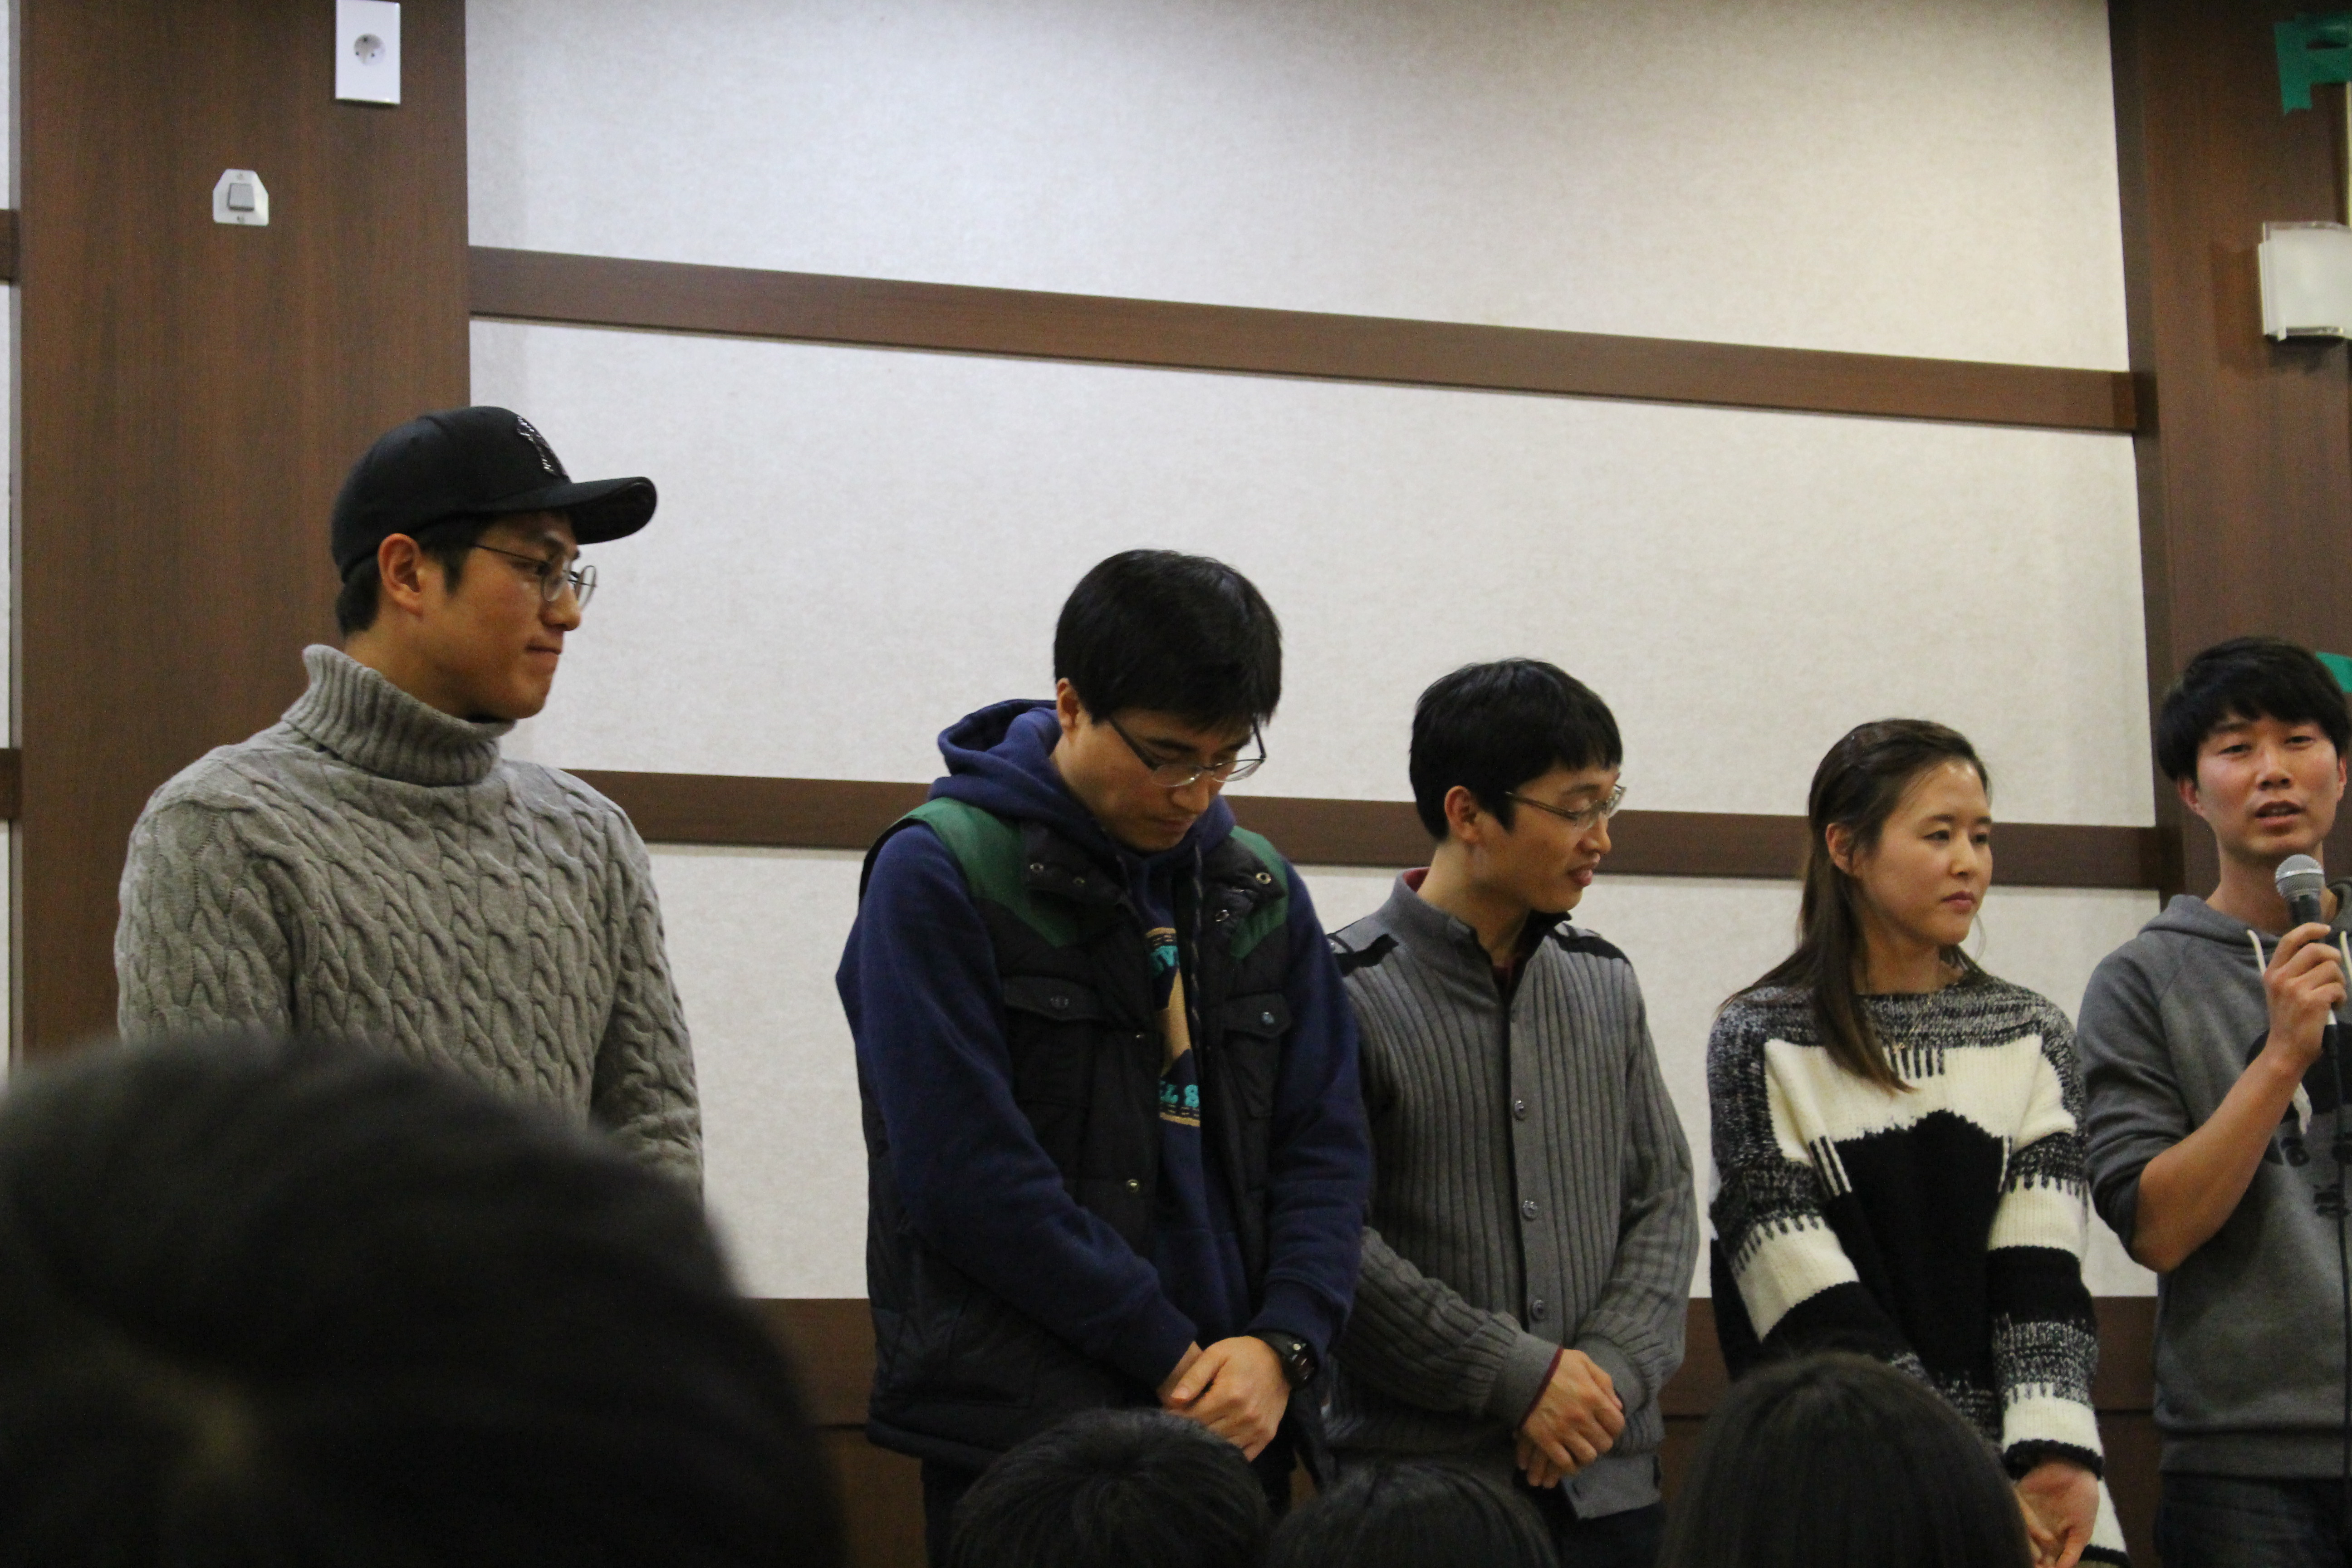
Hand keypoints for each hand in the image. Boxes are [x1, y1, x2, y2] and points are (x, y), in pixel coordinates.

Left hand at [1161, 1336, 1289, 1459]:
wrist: (1281, 1359)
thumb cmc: (1243, 1354)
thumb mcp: (1216, 1354)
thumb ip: (1194, 1377)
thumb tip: (1174, 1400)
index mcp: (1229, 1395)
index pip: (1194, 1418)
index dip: (1177, 1419)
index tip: (1166, 1417)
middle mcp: (1244, 1416)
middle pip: (1207, 1435)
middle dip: (1190, 1432)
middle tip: (1179, 1428)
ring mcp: (1257, 1429)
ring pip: (1223, 1447)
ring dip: (1208, 1444)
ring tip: (1196, 1436)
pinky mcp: (1267, 1436)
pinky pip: (1243, 1455)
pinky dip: (1228, 1453)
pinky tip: (1217, 1446)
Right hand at [1515, 1349, 1623, 1483]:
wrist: (1518, 1368)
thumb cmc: (1552, 1363)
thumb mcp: (1582, 1361)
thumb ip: (1603, 1381)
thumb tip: (1617, 1406)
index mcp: (1593, 1397)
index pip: (1617, 1424)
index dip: (1613, 1427)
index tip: (1606, 1425)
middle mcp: (1582, 1417)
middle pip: (1604, 1443)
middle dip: (1600, 1442)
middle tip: (1591, 1437)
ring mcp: (1563, 1430)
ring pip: (1587, 1457)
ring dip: (1585, 1455)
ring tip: (1579, 1448)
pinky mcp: (1545, 1439)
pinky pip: (1564, 1463)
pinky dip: (1568, 1465)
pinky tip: (1566, 1460)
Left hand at [2015, 1459, 2098, 1567]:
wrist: (2077, 1469)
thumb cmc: (2083, 1500)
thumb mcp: (2082, 1531)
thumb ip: (2071, 1552)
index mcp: (2050, 1537)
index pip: (2042, 1557)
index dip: (2044, 1566)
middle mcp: (2035, 1526)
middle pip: (2028, 1547)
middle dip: (2031, 1560)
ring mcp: (2026, 1512)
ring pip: (2022, 1533)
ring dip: (2031, 1548)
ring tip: (2041, 1559)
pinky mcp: (2019, 1496)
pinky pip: (2019, 1513)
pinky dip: (2031, 1528)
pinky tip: (2046, 1537)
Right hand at [2263, 922, 2345, 1075]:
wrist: (2285, 1050)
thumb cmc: (2287, 1021)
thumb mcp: (2280, 992)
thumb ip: (2292, 972)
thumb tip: (2319, 952)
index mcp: (2272, 973)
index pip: (2290, 940)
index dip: (2310, 929)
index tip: (2325, 929)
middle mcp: (2281, 978)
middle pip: (2316, 950)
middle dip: (2333, 958)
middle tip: (2335, 973)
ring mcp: (2296, 989)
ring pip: (2331, 969)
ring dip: (2339, 982)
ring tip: (2333, 996)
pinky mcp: (2312, 1002)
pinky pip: (2338, 988)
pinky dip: (2341, 997)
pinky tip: (2334, 1007)